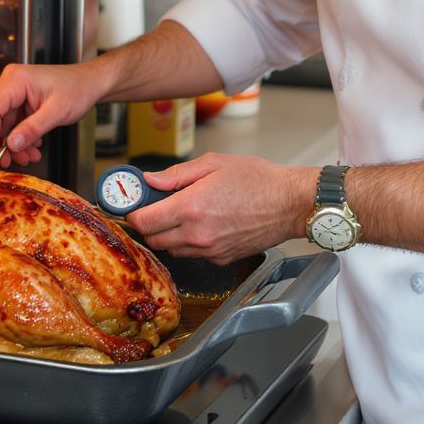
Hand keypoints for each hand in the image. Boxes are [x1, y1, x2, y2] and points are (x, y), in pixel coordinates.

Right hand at [0, 62, 103, 166]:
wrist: (91, 83)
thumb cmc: (78, 88)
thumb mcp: (57, 111)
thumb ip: (33, 128)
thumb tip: (12, 145)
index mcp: (15, 80)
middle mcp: (11, 84)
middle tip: (7, 161)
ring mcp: (15, 93)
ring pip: (2, 124)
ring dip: (13, 143)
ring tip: (27, 157)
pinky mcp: (20, 102)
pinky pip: (13, 124)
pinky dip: (20, 138)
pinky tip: (32, 148)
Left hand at [126, 153, 315, 263]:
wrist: (290, 203)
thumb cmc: (257, 180)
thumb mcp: (212, 164)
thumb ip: (175, 175)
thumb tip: (150, 181)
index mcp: (191, 208)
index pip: (144, 221)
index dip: (134, 212)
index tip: (134, 205)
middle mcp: (197, 234)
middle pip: (153, 239)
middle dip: (149, 224)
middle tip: (156, 207)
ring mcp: (210, 250)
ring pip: (172, 249)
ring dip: (168, 234)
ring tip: (182, 213)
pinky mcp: (221, 259)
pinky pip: (193, 254)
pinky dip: (190, 242)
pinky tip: (203, 224)